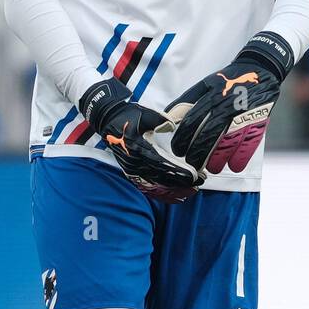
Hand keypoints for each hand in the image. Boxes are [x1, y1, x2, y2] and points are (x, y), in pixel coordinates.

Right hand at [79, 77, 201, 201]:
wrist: (108, 120)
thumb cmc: (130, 115)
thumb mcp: (145, 114)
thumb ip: (160, 120)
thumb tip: (172, 126)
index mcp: (139, 148)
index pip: (163, 164)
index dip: (179, 171)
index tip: (195, 175)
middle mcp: (135, 162)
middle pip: (161, 177)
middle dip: (182, 181)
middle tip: (200, 182)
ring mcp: (132, 169)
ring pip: (156, 183)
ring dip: (174, 188)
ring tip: (192, 189)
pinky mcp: (131, 171)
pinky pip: (148, 185)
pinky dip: (162, 191)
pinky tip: (175, 194)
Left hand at [163, 31, 291, 175]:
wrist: (261, 68)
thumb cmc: (230, 79)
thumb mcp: (206, 84)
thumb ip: (187, 100)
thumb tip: (168, 115)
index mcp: (211, 97)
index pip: (192, 122)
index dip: (182, 139)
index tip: (177, 150)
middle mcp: (226, 107)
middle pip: (208, 137)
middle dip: (197, 154)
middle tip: (191, 164)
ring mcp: (244, 115)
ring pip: (227, 144)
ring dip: (217, 160)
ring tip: (211, 168)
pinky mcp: (259, 121)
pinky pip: (249, 144)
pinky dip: (241, 157)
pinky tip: (233, 166)